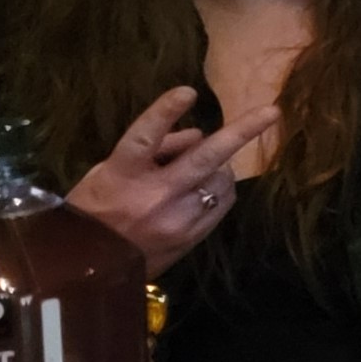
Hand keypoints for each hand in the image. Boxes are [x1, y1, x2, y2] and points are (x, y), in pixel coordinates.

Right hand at [66, 87, 277, 270]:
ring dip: (219, 165)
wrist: (89, 270)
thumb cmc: (94, 211)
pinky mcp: (192, 237)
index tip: (188, 91)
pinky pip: (222, 202)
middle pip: (204, 158)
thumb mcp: (105, 173)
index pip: (144, 137)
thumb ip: (150, 150)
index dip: (165, 113)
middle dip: (241, 132)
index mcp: (122, 174)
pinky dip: (219, 188)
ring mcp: (176, 218)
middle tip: (271, 111)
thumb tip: (196, 135)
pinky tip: (204, 188)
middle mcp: (154, 195)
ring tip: (197, 169)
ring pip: (220, 178)